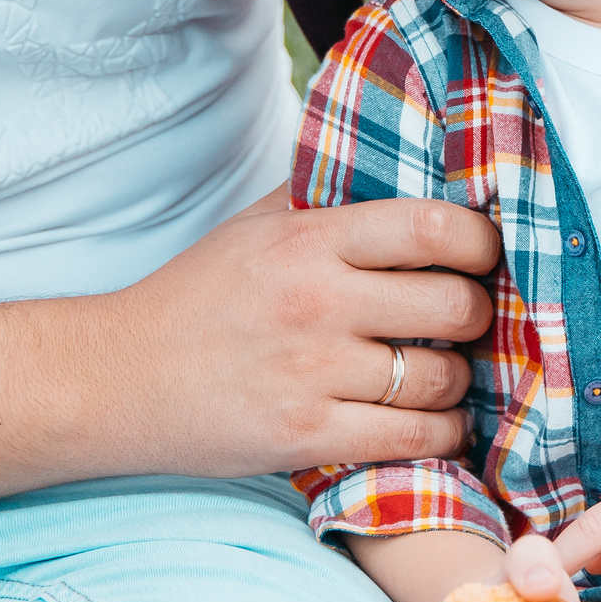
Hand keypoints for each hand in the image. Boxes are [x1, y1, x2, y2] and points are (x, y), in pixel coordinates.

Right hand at [110, 185, 499, 476]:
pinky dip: (442, 434)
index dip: (482, 243)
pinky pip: (413, 438)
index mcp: (309, 240)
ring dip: (460, 381)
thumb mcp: (256, 225)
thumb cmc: (197, 296)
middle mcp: (317, 301)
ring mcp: (313, 372)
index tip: (485, 256)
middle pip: (454, 306)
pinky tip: (436, 424)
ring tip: (446, 375)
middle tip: (468, 321)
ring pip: (442, 378)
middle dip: (478, 316)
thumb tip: (405, 163)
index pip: (433, 228)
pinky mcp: (306, 435)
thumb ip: (327, 196)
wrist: (115, 378)